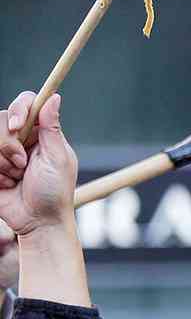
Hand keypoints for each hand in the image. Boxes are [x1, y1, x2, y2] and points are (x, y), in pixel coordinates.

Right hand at [0, 92, 77, 239]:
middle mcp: (20, 138)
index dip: (19, 109)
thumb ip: (51, 128)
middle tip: (22, 165)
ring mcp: (2, 150)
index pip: (26, 103)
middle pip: (2, 120)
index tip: (19, 127)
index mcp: (41, 133)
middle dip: (10, 146)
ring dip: (2, 162)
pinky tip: (6, 184)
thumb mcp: (57, 159)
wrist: (37, 221)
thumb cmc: (54, 192)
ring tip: (16, 177)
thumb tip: (54, 97)